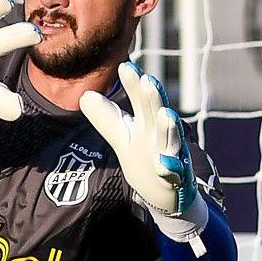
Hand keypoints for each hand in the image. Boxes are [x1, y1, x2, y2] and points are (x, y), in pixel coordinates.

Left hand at [80, 62, 209, 246]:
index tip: (125, 66)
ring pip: (170, 140)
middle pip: (156, 115)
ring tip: (166, 114)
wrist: (167, 194)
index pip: (141, 101)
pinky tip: (162, 164)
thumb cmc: (146, 159)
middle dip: (154, 98)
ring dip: (168, 127)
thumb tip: (84, 95)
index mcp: (147, 125)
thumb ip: (106, 118)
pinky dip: (169, 168)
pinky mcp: (177, 178)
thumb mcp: (124, 138)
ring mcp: (170, 156)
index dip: (134, 85)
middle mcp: (160, 137)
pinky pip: (174, 173)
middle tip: (149, 80)